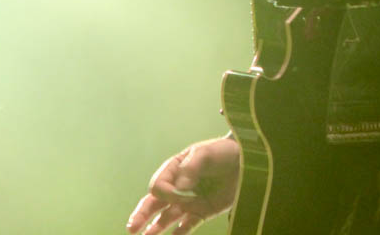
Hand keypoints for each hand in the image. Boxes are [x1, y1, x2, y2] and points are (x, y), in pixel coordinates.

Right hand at [126, 136, 241, 234]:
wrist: (248, 162)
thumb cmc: (225, 152)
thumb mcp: (206, 153)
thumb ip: (191, 168)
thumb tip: (179, 187)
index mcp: (175, 168)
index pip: (159, 185)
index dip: (166, 192)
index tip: (183, 191)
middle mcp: (178, 186)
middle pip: (154, 203)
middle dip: (142, 215)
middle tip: (132, 228)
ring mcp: (189, 201)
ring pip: (166, 217)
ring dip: (154, 229)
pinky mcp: (201, 212)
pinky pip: (186, 227)